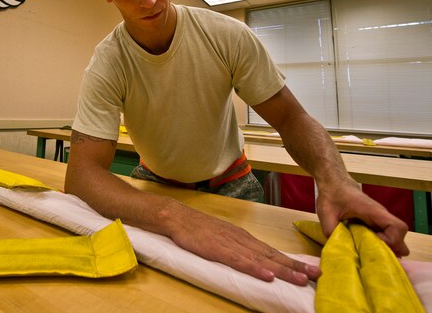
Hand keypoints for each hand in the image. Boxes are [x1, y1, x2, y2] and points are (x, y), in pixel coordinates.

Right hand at [165, 202, 320, 284]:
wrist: (178, 217)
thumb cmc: (199, 229)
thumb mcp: (223, 237)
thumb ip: (239, 249)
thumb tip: (257, 262)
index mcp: (244, 239)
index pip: (273, 252)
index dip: (293, 261)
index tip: (311, 269)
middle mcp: (242, 240)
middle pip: (273, 255)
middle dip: (295, 266)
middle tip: (317, 274)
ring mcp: (231, 244)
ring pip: (261, 259)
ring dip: (282, 269)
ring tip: (300, 278)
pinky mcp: (217, 249)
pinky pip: (239, 261)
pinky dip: (254, 268)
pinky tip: (267, 275)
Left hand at [316, 181, 408, 256]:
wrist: (334, 183)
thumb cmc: (331, 195)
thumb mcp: (326, 213)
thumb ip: (331, 230)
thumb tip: (337, 247)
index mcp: (373, 211)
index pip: (397, 228)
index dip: (390, 241)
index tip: (371, 245)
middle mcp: (381, 215)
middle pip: (400, 235)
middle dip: (389, 248)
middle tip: (369, 251)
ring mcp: (380, 219)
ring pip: (394, 237)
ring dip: (384, 246)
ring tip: (366, 249)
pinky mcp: (375, 222)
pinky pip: (385, 236)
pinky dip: (379, 243)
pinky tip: (363, 246)